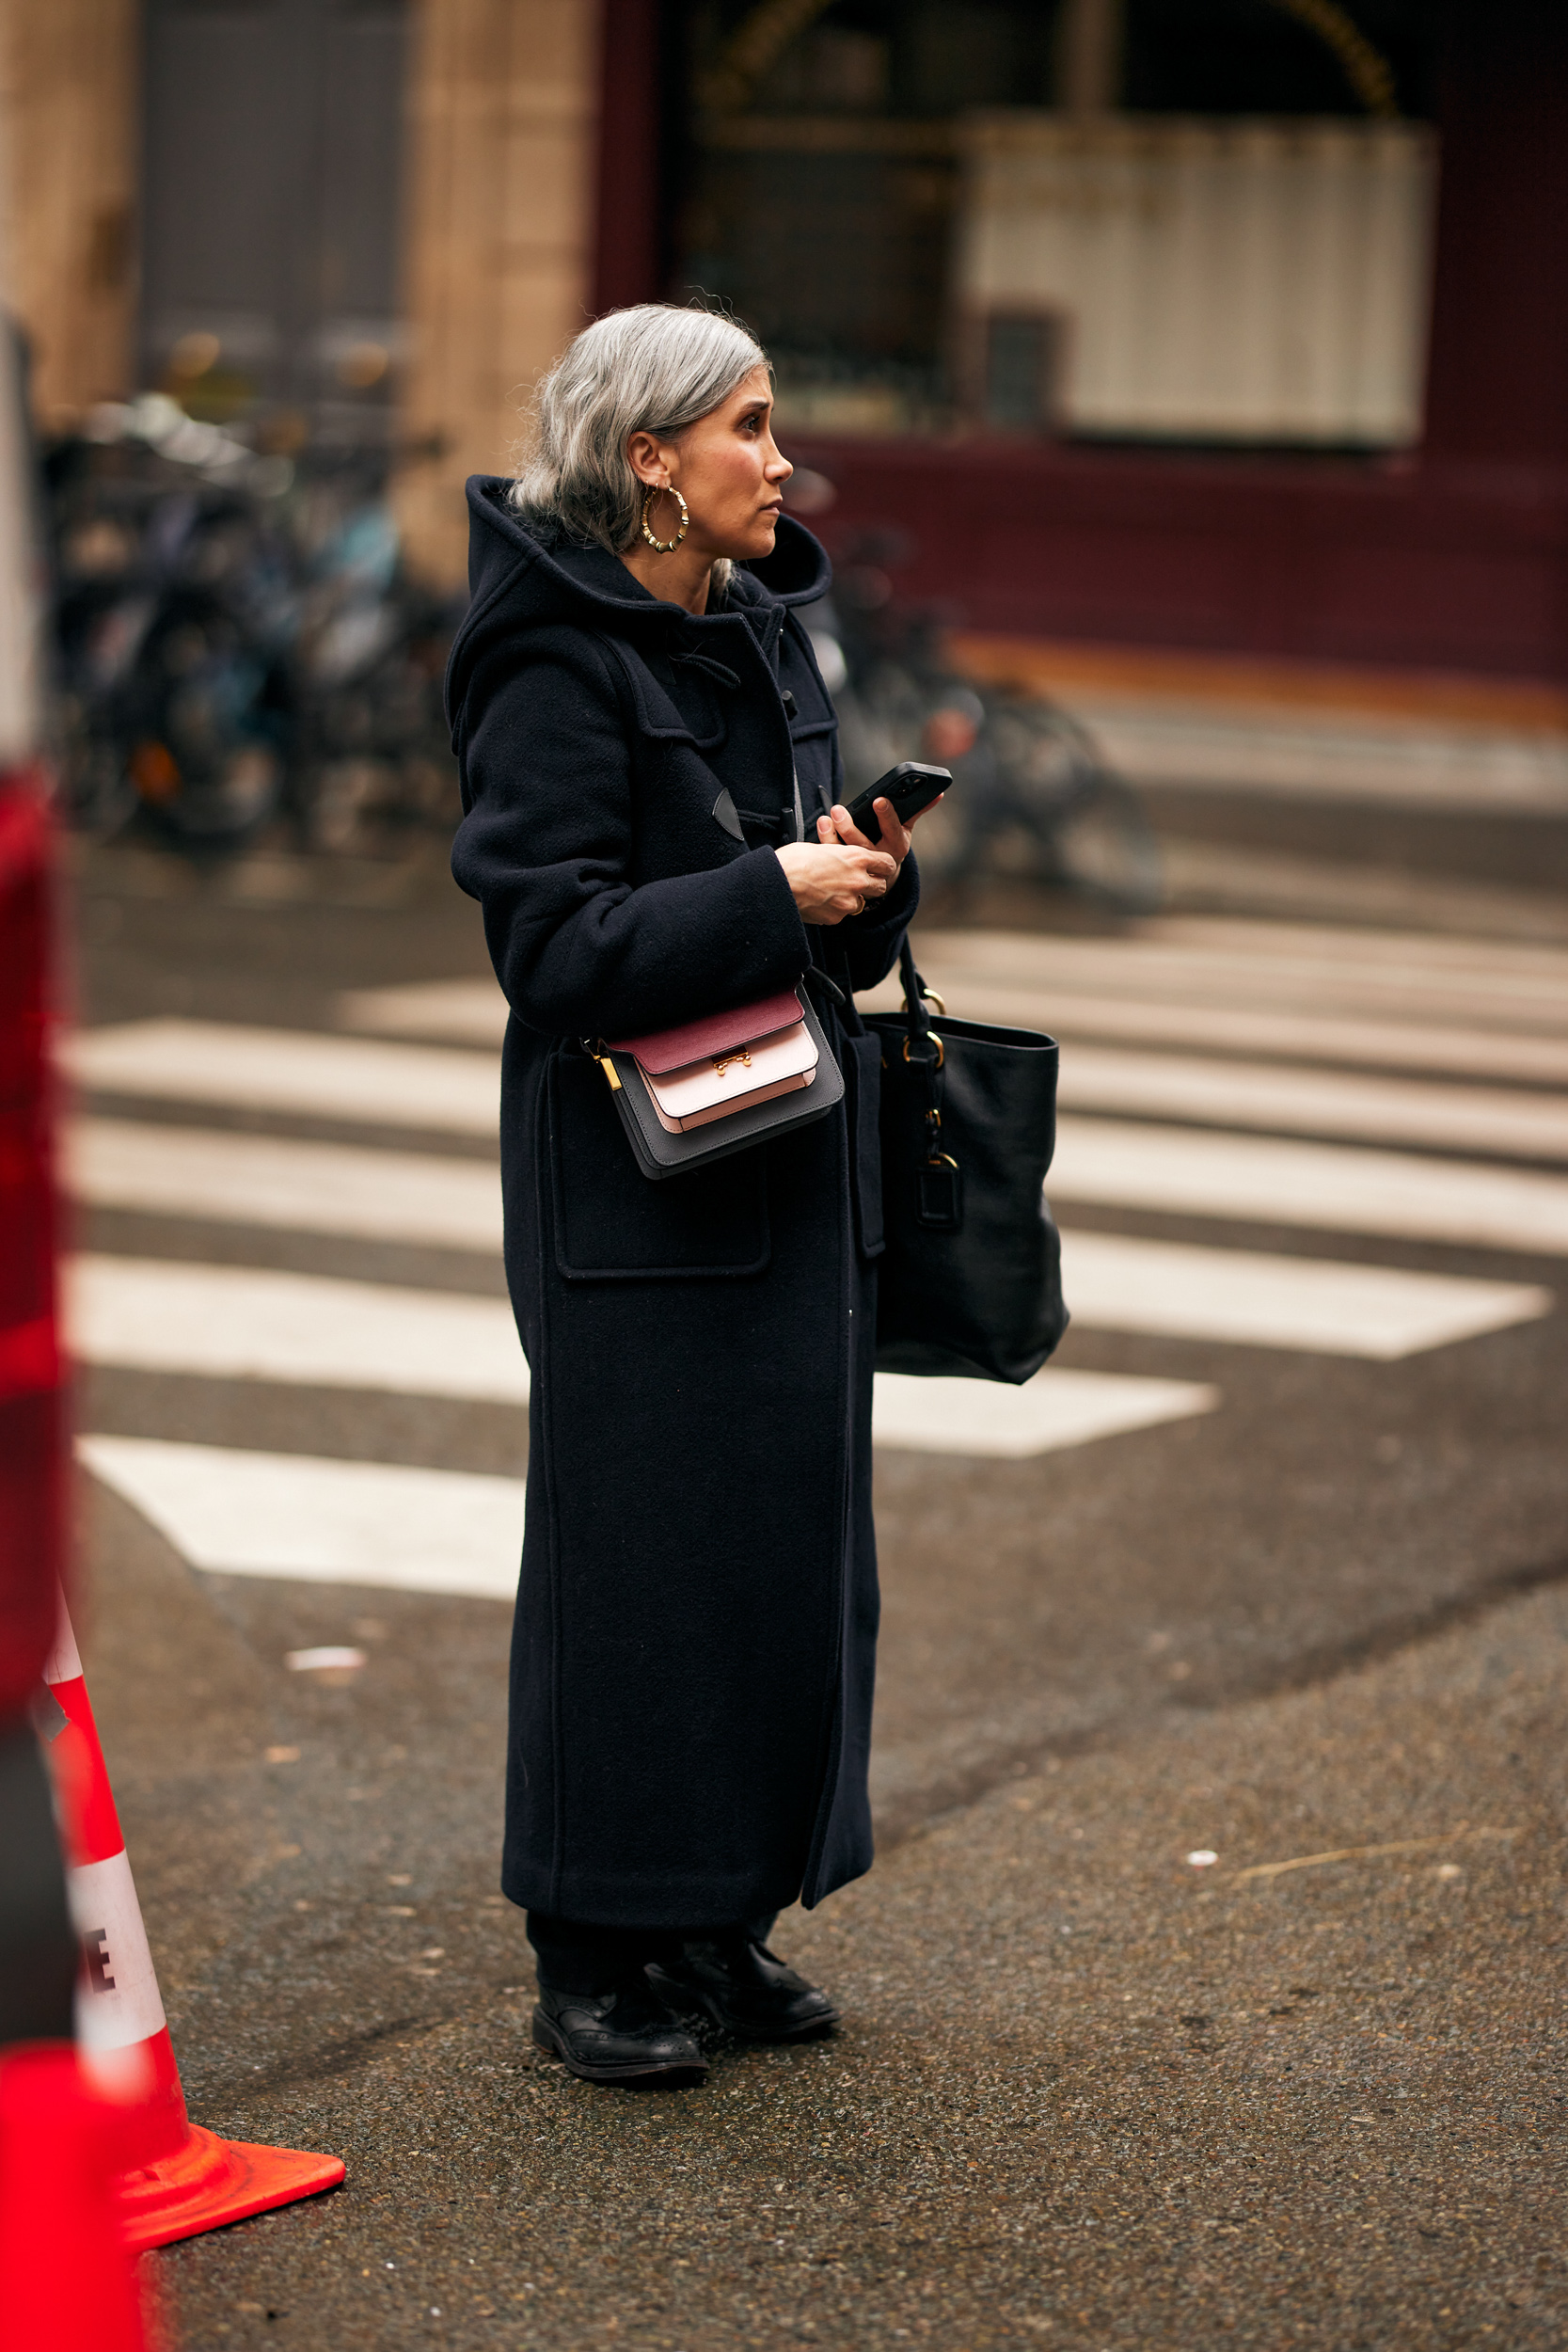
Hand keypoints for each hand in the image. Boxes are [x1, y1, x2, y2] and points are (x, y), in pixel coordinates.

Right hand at [776, 837, 896, 925]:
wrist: (776, 882)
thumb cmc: (793, 861)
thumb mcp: (822, 847)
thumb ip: (840, 854)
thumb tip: (843, 857)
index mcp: (857, 858)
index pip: (887, 863)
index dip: (882, 865)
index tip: (878, 866)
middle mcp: (858, 880)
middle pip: (881, 886)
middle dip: (871, 884)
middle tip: (857, 880)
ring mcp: (848, 901)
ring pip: (861, 902)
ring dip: (851, 897)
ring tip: (831, 890)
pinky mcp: (836, 917)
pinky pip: (842, 914)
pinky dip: (834, 909)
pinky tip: (820, 900)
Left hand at [817, 792, 939, 877]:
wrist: (880, 877)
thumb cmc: (891, 844)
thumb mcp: (905, 830)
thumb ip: (918, 810)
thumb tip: (938, 793)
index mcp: (897, 846)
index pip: (893, 830)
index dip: (887, 815)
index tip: (878, 800)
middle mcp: (879, 859)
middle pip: (864, 845)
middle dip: (850, 827)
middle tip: (838, 810)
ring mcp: (861, 868)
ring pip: (846, 854)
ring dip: (833, 836)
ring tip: (827, 818)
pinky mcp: (846, 872)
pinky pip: (834, 858)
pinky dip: (825, 841)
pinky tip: (822, 826)